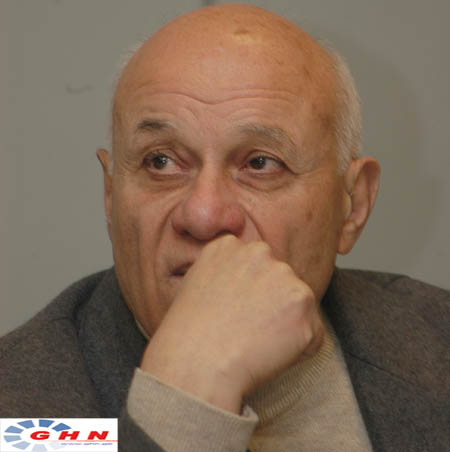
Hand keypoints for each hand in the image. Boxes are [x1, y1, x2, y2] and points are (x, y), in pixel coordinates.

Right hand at [140, 235, 323, 413]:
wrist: (197, 364)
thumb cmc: (187, 336)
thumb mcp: (194, 287)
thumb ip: (223, 274)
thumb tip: (243, 287)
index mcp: (229, 246)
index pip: (255, 267)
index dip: (248, 296)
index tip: (234, 314)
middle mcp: (258, 251)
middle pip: (278, 282)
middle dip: (270, 305)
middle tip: (245, 330)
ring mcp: (282, 274)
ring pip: (297, 305)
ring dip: (286, 326)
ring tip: (255, 342)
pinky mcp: (302, 300)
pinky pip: (312, 332)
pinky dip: (300, 348)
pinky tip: (269, 354)